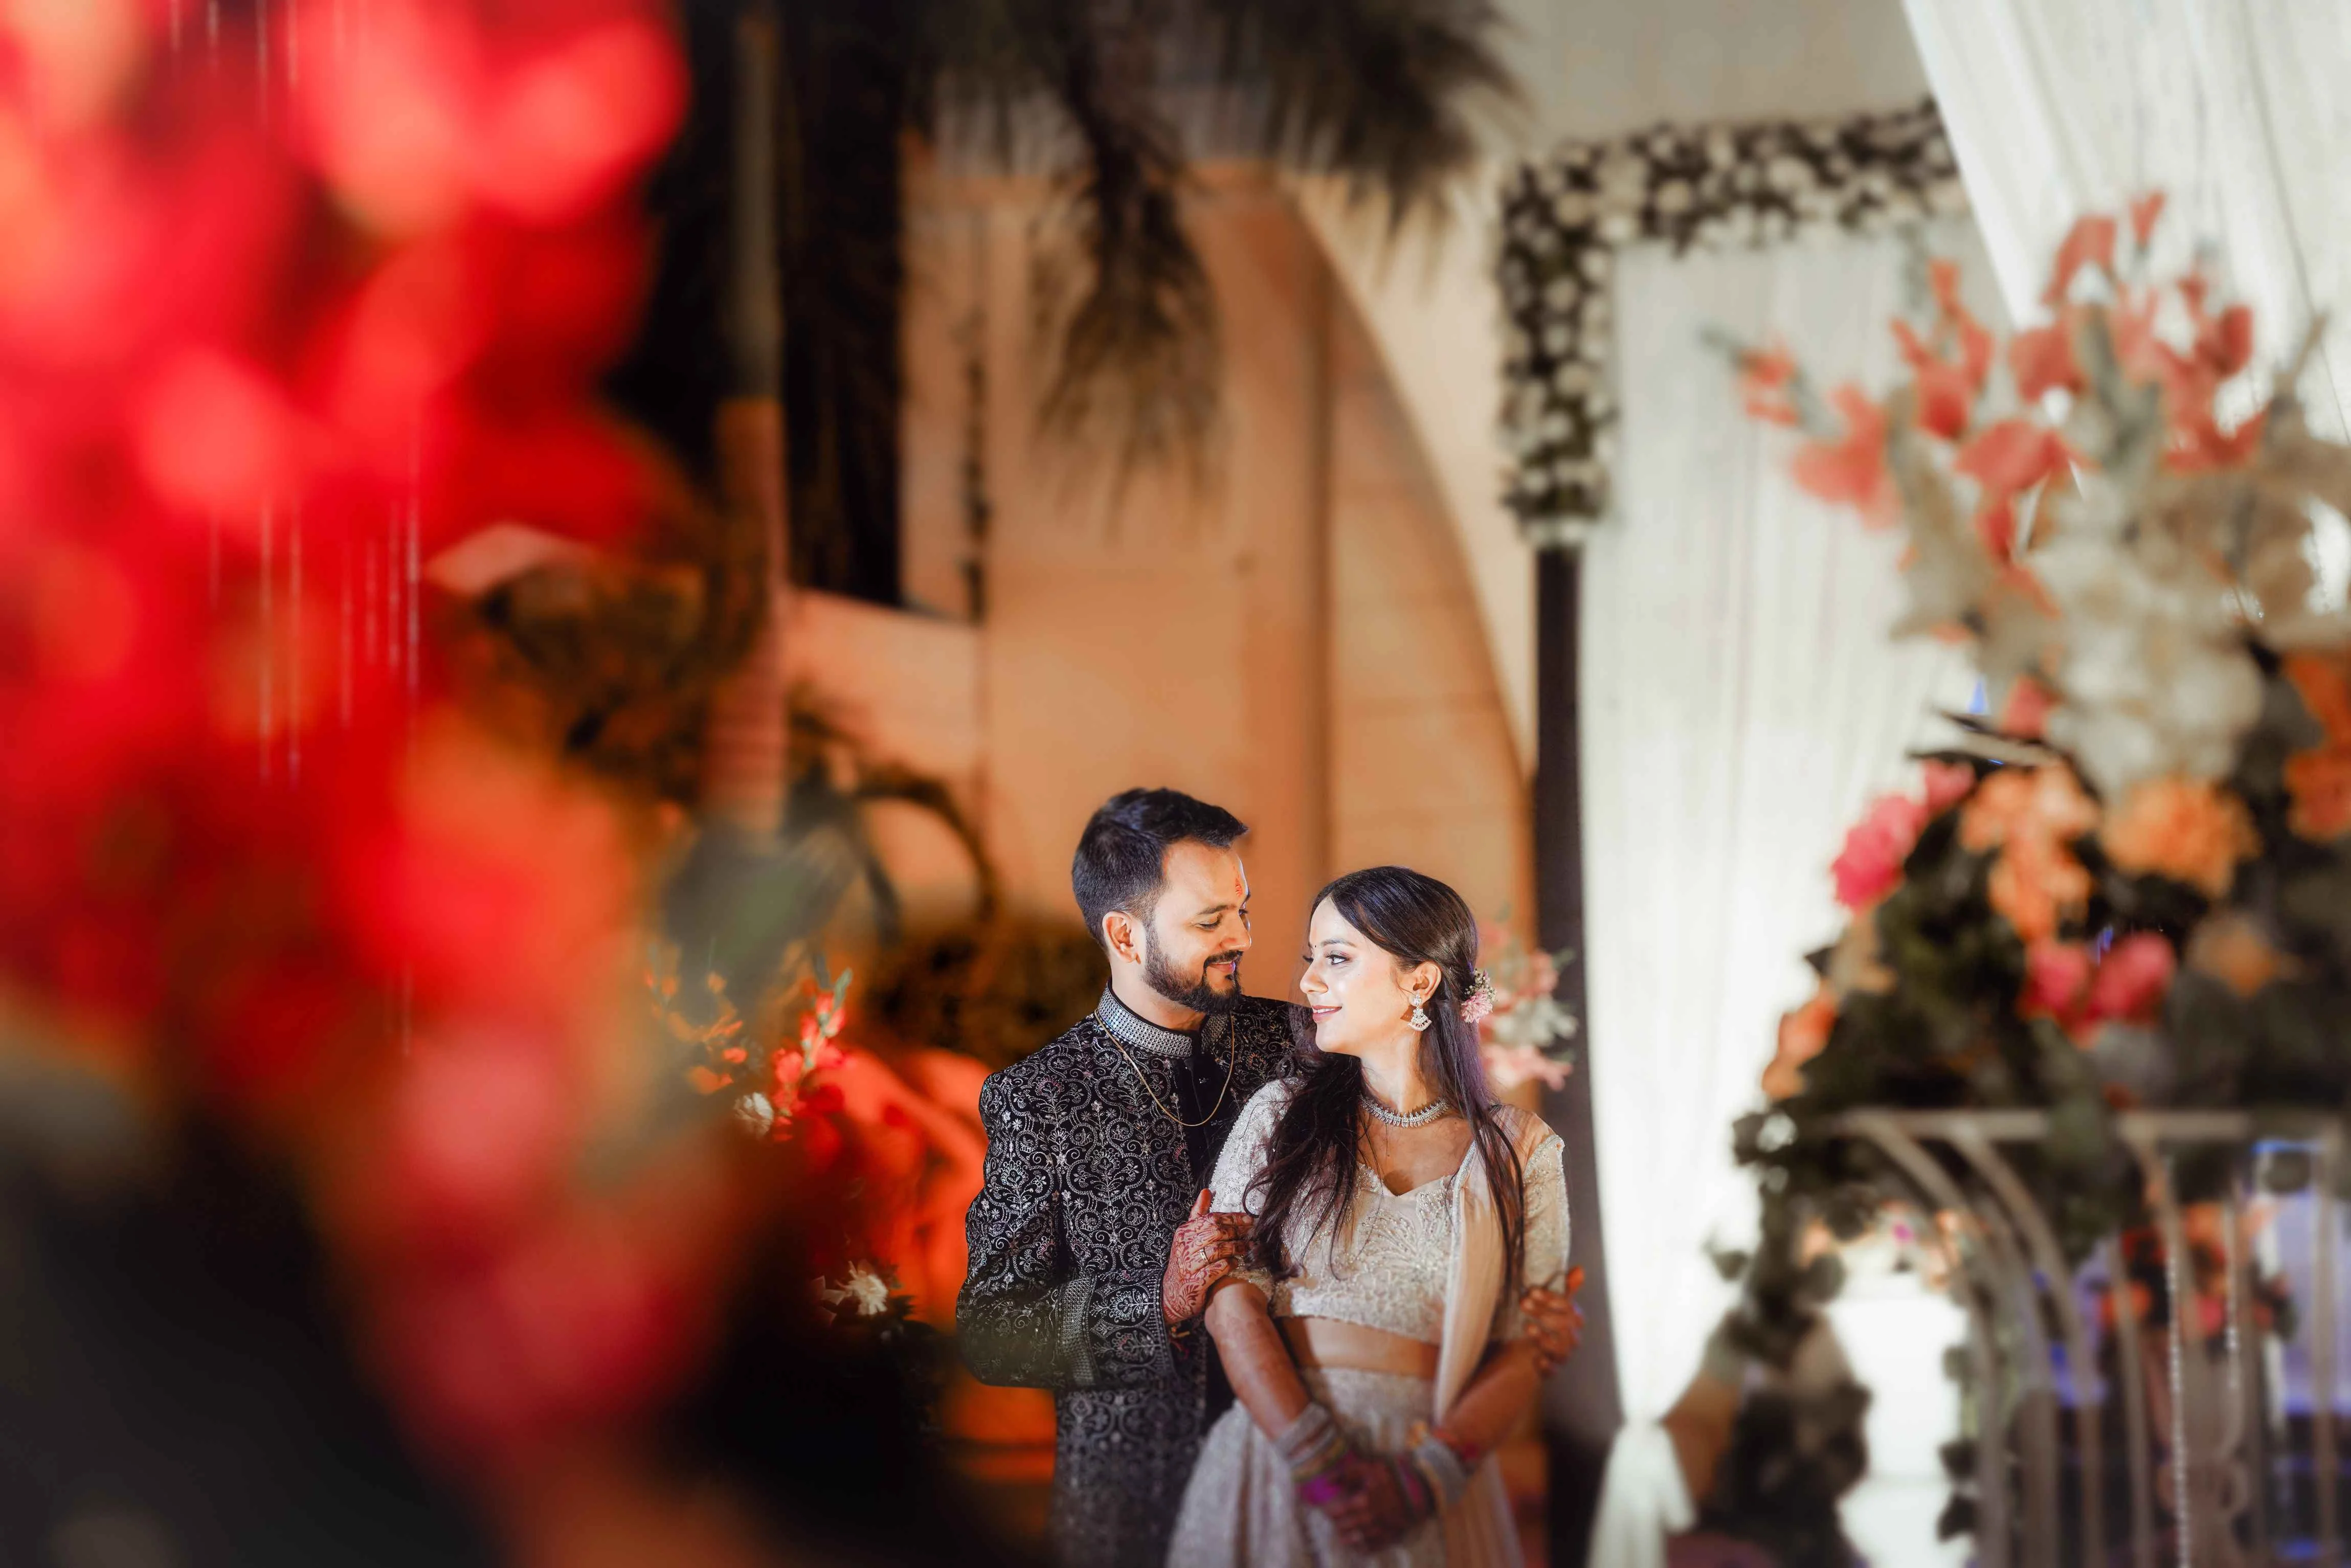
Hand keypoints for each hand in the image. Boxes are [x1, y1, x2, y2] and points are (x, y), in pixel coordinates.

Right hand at [1161, 1189, 1252, 1325]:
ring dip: (1236, 1248)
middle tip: (1251, 1233)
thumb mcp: (1186, 1236)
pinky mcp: (1195, 1282)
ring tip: (1247, 1248)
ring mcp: (1189, 1265)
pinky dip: (1228, 1264)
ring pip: (1217, 1250)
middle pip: (1216, 1232)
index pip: (1212, 1219)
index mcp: (1184, 1232)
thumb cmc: (1184, 1262)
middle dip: (1237, 1232)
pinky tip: (1235, 1263)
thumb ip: (1198, 1214)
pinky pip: (1216, 1270)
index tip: (1249, 1219)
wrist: (1170, 1294)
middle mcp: (1185, 1247)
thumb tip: (1206, 1191)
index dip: (1233, 1218)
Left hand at [1315, 1453, 1432, 1551]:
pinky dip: (1369, 1548)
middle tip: (1334, 1525)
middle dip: (1341, 1526)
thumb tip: (1327, 1480)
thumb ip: (1346, 1473)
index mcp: (1364, 1499)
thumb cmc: (1391, 1474)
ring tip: (1342, 1540)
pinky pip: (1379, 1544)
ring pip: (1363, 1536)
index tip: (1326, 1511)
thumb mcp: (1368, 1467)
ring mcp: (1383, 1526)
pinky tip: (1362, 1548)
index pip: (1342, 1510)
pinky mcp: (1394, 1532)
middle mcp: (1372, 1515)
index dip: (1333, 1512)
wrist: (1419, 1486)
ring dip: (1351, 1539)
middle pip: (1351, 1524)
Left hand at [1520, 1264, 1585, 1375]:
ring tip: (1527, 1327)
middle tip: (1523, 1303)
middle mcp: (1572, 1338)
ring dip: (1544, 1338)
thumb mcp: (1550, 1302)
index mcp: (1574, 1320)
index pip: (1568, 1308)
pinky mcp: (1551, 1370)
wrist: (1529, 1346)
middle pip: (1564, 1327)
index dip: (1551, 1299)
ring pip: (1560, 1349)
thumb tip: (1580, 1270)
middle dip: (1543, 1314)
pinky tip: (1536, 1358)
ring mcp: (1562, 1355)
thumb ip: (1565, 1288)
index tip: (1533, 1291)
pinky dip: (1546, 1365)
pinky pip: (1553, 1371)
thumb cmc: (1543, 1318)